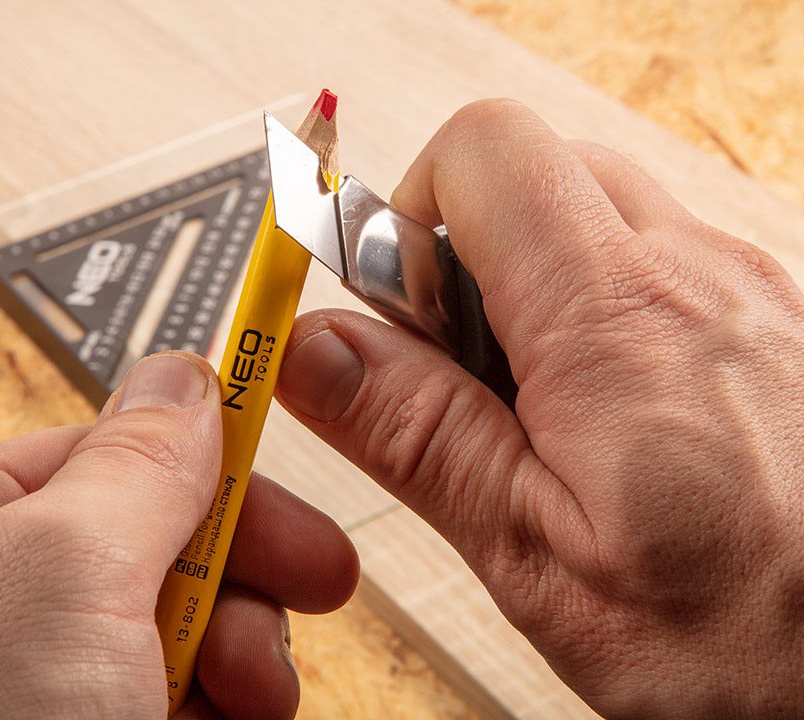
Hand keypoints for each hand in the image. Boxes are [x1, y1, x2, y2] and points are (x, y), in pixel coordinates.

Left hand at [0, 352, 357, 719]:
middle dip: (235, 584)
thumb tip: (182, 374)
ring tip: (251, 702)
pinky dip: (217, 718)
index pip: (104, 457)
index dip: (211, 471)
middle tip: (305, 600)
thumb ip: (136, 462)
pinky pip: (167, 710)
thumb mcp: (60, 573)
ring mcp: (16, 699)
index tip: (294, 492)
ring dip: (237, 665)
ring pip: (168, 643)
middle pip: (148, 552)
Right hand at [277, 100, 803, 717]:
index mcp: (616, 320)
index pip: (482, 151)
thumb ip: (419, 436)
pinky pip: (656, 263)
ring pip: (595, 213)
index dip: (409, 212)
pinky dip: (599, 311)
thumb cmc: (748, 639)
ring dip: (531, 284)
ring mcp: (743, 289)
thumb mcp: (538, 557)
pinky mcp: (767, 319)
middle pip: (535, 168)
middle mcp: (693, 275)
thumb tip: (314, 349)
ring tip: (534, 411)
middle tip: (460, 372)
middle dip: (464, 249)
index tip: (396, 314)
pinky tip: (607, 421)